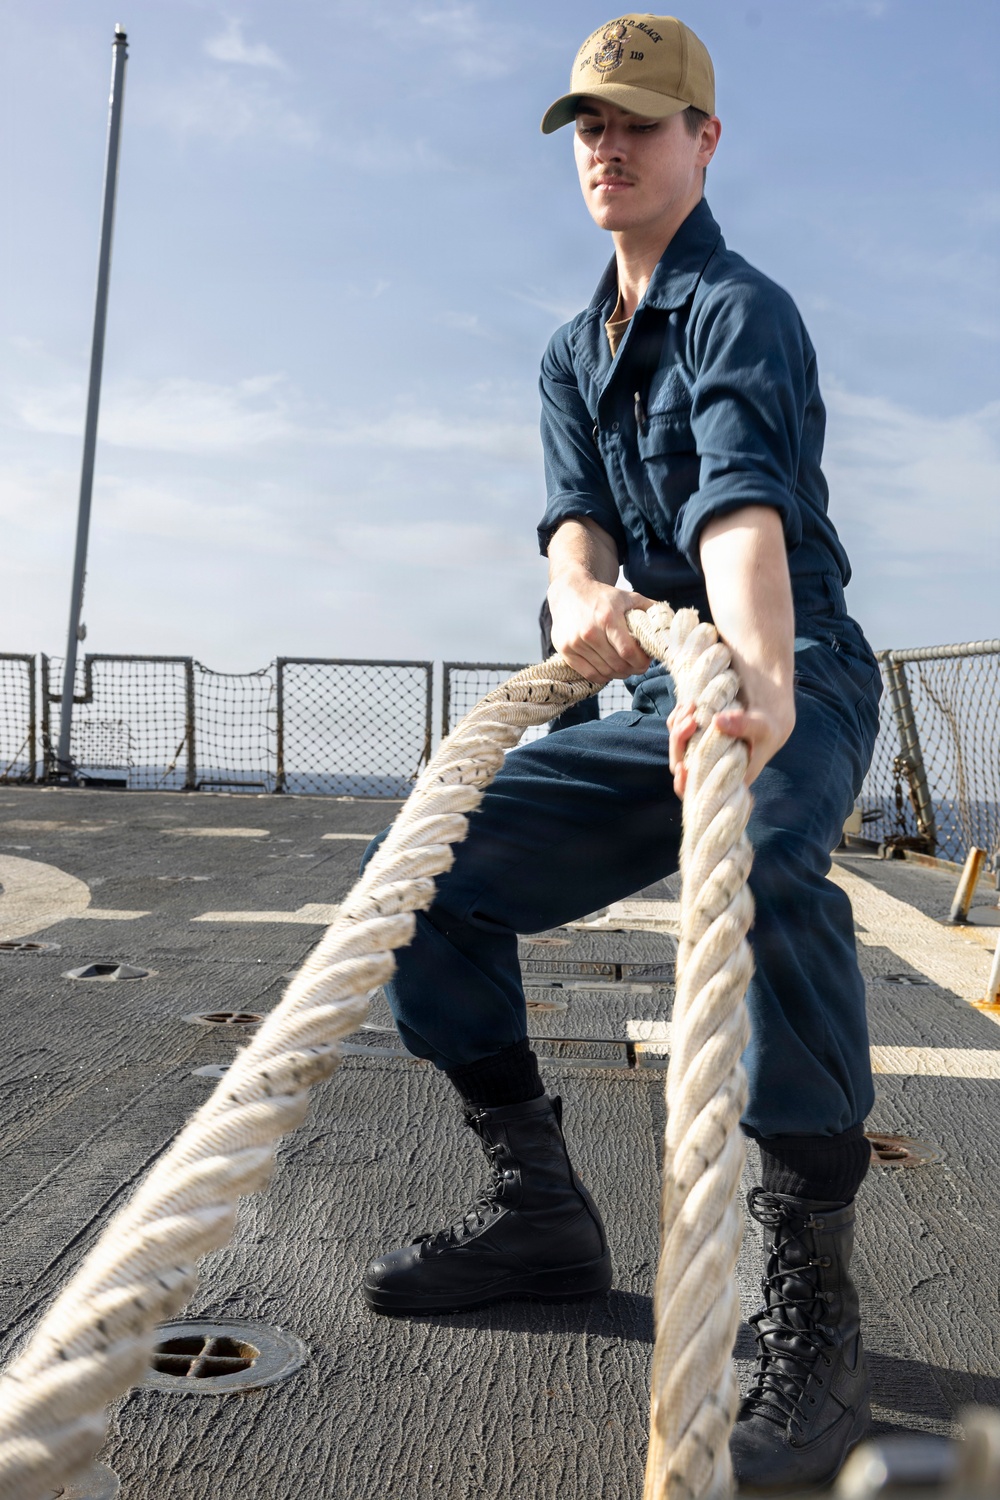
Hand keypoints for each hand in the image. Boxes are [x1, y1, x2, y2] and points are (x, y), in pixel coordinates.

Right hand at [548, 574, 655, 682]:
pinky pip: (590, 674)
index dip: (641, 662)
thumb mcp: (629, 597)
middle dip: (633, 669)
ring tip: (624, 666)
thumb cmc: (603, 597)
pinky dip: (603, 676)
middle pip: (618, 665)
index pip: (628, 652)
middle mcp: (589, 631)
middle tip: (638, 665)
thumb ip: (651, 610)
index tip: (646, 661)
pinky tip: (609, 668)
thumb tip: (671, 626)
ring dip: (619, 673)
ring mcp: (575, 642)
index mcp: (607, 617)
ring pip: (605, 672)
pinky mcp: (565, 650)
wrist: (570, 592)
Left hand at [668, 697, 795, 797]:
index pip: (697, 791)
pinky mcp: (694, 738)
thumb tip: (717, 721)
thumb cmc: (765, 730)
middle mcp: (708, 769)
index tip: (682, 768)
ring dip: (678, 727)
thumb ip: (743, 725)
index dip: (684, 784)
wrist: (763, 718)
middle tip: (691, 720)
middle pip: (680, 764)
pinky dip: (678, 718)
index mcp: (725, 778)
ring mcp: (699, 753)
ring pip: (676, 746)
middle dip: (679, 741)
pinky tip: (688, 705)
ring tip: (692, 707)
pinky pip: (678, 731)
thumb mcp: (761, 728)